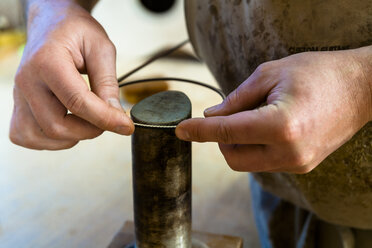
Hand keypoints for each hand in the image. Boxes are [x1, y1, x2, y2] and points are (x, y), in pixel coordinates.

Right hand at [10, 0, 133, 149]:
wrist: (51, 24)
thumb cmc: (76, 32)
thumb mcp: (101, 48)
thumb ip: (108, 82)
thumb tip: (115, 115)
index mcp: (47, 61)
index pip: (77, 101)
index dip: (105, 118)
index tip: (126, 126)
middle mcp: (27, 81)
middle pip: (57, 126)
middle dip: (90, 130)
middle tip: (107, 117)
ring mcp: (19, 95)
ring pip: (42, 136)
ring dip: (72, 136)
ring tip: (87, 119)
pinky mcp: (18, 106)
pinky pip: (27, 136)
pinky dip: (51, 140)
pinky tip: (67, 124)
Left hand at [176, 48, 371, 172]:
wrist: (362, 88)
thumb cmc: (318, 72)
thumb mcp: (271, 73)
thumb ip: (236, 99)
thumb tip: (212, 116)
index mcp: (280, 125)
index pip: (226, 132)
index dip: (199, 131)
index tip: (180, 130)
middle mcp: (289, 152)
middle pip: (233, 156)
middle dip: (220, 139)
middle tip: (226, 115)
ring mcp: (298, 163)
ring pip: (247, 162)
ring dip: (237, 144)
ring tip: (251, 117)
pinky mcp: (303, 165)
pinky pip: (265, 162)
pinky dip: (255, 147)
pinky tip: (265, 127)